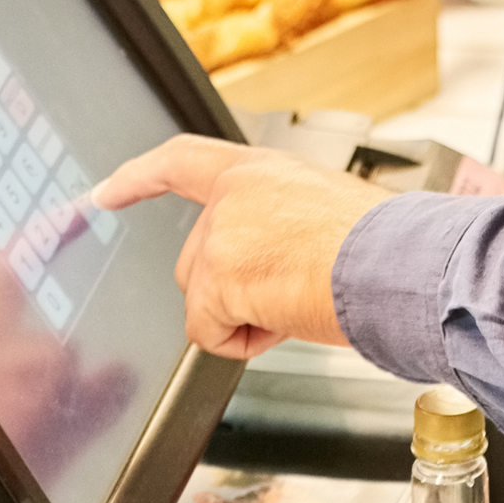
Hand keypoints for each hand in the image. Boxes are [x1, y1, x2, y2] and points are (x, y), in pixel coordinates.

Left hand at [95, 136, 387, 358]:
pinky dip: (245, 341)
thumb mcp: (321, 211)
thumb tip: (265, 263)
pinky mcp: (217, 276)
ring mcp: (221, 234)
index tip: (106, 192)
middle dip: (233, 290)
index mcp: (260, 171)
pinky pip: (210, 332)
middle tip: (295, 288)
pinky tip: (288, 318)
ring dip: (245, 315)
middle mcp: (233, 195)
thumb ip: (275, 221)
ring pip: (203, 300)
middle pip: (196, 261)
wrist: (398, 263)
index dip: (139, 177)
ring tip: (301, 299)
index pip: (183, 161)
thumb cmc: (381, 246)